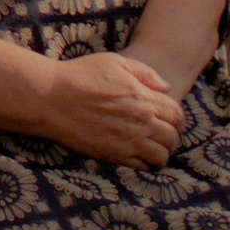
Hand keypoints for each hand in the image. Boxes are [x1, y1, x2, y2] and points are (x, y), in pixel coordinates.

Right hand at [39, 54, 185, 166]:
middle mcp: (141, 122)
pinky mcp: (114, 155)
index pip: (176, 114)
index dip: (177, 118)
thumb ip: (145, 73)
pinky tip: (137, 155)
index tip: (170, 119)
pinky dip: (146, 164)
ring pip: (161, 157)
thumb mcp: (115, 62)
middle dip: (172, 137)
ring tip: (152, 148)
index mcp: (143, 97)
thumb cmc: (81, 76)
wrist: (52, 99)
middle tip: (163, 135)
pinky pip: (142, 167)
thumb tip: (166, 87)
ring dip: (161, 153)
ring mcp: (128, 141)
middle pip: (173, 137)